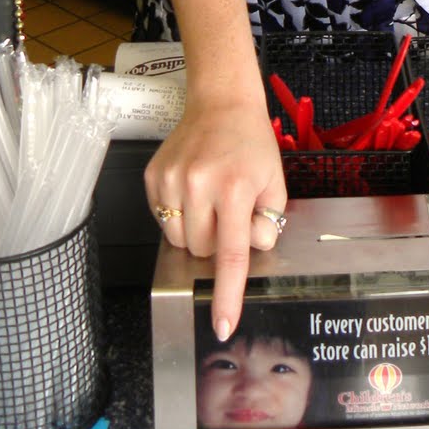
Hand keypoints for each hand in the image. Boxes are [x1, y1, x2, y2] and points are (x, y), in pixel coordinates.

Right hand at [144, 92, 285, 339]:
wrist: (221, 103)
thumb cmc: (251, 143)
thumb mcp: (276, 182)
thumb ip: (268, 223)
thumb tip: (250, 249)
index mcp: (236, 188)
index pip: (231, 255)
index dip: (227, 295)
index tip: (221, 324)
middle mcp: (200, 184)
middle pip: (202, 251)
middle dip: (218, 241)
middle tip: (229, 210)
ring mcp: (172, 180)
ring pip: (180, 240)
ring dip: (196, 231)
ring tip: (210, 200)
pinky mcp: (153, 177)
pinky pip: (162, 220)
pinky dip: (179, 215)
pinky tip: (193, 191)